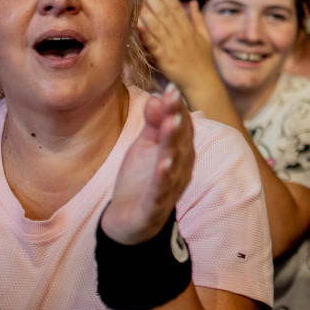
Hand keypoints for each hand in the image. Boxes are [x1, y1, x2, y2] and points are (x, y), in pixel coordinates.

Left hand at [102, 84, 194, 244]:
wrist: (128, 221)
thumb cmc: (141, 179)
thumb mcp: (146, 146)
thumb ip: (154, 123)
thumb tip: (156, 97)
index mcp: (178, 151)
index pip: (181, 126)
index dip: (176, 107)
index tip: (170, 87)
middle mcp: (180, 167)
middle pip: (180, 140)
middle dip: (177, 118)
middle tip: (172, 97)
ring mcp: (169, 187)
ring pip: (174, 162)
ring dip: (172, 143)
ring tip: (170, 123)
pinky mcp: (155, 207)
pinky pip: (161, 191)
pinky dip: (163, 178)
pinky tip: (163, 164)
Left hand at [137, 0, 217, 87]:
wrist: (202, 82)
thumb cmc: (203, 61)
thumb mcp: (205, 37)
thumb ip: (197, 19)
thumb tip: (193, 2)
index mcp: (189, 29)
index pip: (175, 6)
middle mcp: (181, 35)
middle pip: (165, 13)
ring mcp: (172, 47)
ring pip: (158, 25)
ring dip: (147, 11)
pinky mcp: (164, 59)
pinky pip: (153, 44)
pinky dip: (145, 34)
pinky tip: (137, 24)